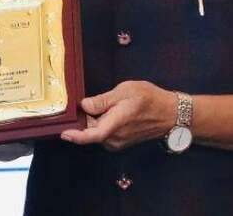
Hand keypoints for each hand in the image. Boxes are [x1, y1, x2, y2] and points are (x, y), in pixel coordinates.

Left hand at [60, 81, 176, 151]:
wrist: (169, 113)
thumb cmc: (149, 99)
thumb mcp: (125, 91)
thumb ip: (103, 100)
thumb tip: (84, 105)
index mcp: (116, 124)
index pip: (92, 135)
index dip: (76, 136)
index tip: (64, 133)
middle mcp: (115, 138)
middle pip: (90, 131)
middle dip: (85, 118)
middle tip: (90, 101)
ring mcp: (118, 142)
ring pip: (97, 132)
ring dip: (95, 120)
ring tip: (109, 104)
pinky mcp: (120, 143)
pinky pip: (104, 133)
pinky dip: (101, 123)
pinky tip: (111, 111)